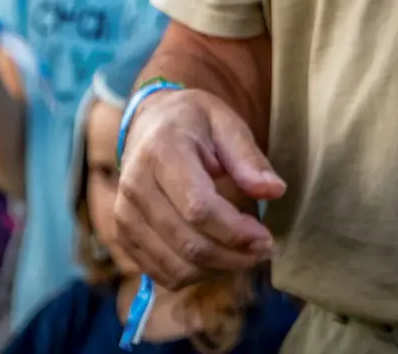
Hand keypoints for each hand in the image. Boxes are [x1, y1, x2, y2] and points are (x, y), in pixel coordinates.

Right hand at [113, 88, 285, 289]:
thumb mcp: (226, 124)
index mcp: (162, 152)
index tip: (266, 237)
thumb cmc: (193, 123)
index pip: (198, 208)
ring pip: (176, 267)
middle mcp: (135, 186)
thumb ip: (249, 158)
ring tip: (243, 254)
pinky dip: (195, 275)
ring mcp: (124, 215)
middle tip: (264, 249)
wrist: (149, 124)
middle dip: (233, 256)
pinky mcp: (123, 236)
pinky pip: (161, 274)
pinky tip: (216, 256)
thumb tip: (275, 191)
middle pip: (188, 243)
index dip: (236, 232)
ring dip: (217, 269)